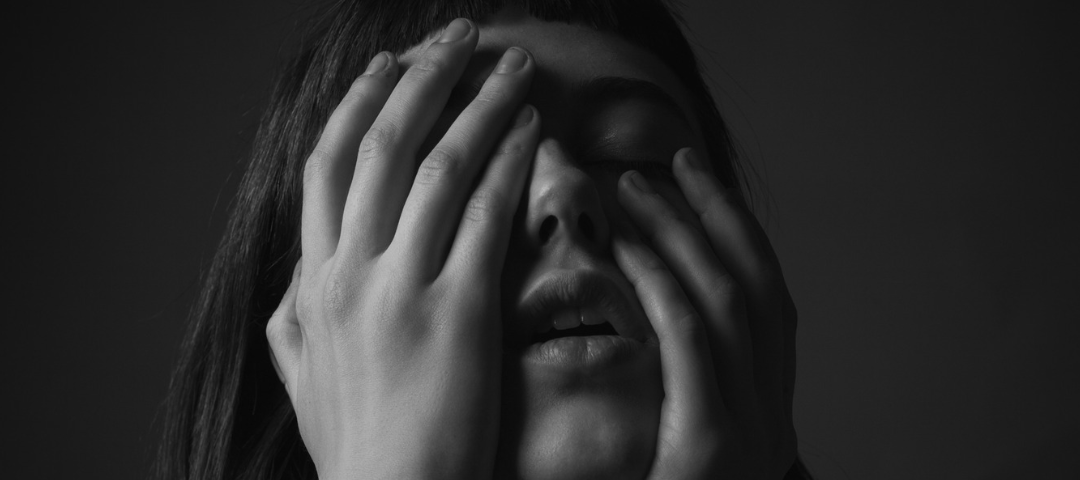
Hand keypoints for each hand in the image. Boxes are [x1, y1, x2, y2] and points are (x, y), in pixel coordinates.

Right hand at [264, 18, 539, 479]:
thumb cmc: (358, 448)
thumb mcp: (302, 381)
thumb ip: (293, 325)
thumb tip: (289, 291)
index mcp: (314, 283)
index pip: (329, 166)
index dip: (360, 104)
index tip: (389, 65)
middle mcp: (348, 273)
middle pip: (382, 146)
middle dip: (424, 79)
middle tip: (460, 37)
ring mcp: (400, 290)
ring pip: (438, 167)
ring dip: (480, 105)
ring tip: (516, 67)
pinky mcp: (458, 312)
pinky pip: (485, 217)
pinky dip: (509, 164)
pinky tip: (534, 132)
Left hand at [613, 148, 797, 478]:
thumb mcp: (684, 451)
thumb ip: (686, 397)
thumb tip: (656, 329)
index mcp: (769, 417)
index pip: (769, 304)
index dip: (742, 237)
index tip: (705, 190)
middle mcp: (772, 418)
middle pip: (756, 287)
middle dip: (718, 215)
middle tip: (678, 162)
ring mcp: (749, 431)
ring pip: (723, 300)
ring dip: (678, 233)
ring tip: (632, 189)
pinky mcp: (708, 444)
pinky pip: (687, 337)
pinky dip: (658, 282)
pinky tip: (625, 246)